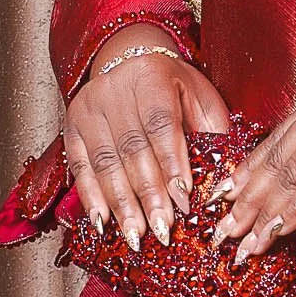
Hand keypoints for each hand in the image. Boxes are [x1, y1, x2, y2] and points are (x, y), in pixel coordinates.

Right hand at [63, 25, 230, 252]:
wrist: (131, 62)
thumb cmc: (173, 87)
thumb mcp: (199, 98)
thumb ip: (211, 132)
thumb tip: (222, 180)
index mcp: (150, 76)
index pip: (161, 125)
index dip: (172, 165)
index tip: (183, 201)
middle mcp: (114, 90)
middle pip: (132, 149)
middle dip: (148, 194)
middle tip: (162, 229)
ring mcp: (88, 108)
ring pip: (104, 162)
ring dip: (121, 204)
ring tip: (136, 234)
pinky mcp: (72, 128)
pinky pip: (80, 167)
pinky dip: (92, 198)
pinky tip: (103, 223)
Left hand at [210, 71, 295, 266]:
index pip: (279, 137)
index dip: (250, 170)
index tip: (225, 196)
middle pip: (277, 157)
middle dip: (244, 198)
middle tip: (217, 230)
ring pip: (290, 175)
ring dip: (260, 214)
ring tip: (239, 244)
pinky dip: (291, 215)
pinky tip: (274, 235)